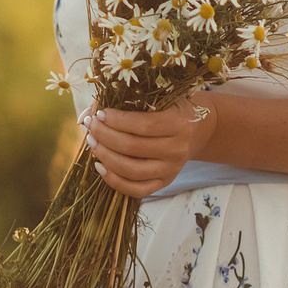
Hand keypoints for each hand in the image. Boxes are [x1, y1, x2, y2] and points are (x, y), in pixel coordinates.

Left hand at [81, 101, 206, 197]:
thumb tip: (89, 112)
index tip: (100, 113)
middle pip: (133, 148)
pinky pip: (136, 189)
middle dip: (105, 136)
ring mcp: (171, 169)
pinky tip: (100, 166)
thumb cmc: (173, 109)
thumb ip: (130, 101)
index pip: (144, 125)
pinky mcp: (165, 182)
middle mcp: (177, 149)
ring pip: (131, 170)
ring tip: (92, 142)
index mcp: (179, 124)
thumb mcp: (161, 98)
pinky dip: (114, 180)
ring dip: (105, 156)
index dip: (117, 121)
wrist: (198, 129)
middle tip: (91, 125)